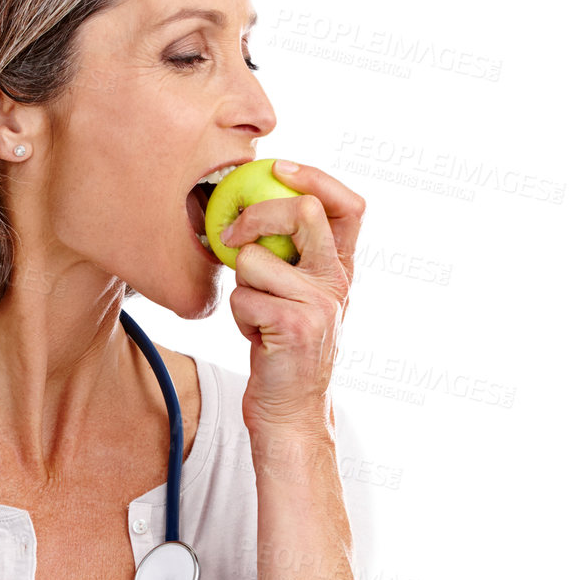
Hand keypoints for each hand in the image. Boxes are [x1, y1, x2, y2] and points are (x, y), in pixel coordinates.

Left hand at [227, 161, 363, 435]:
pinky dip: (236, 316)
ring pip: (256, 261)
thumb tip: (250, 208)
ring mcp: (320, 304)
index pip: (348, 205)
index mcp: (341, 270)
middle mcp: (337, 282)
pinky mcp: (294, 325)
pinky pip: (242, 297)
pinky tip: (255, 337)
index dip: (315, 177)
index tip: (279, 167)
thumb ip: (291, 257)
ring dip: (240, 286)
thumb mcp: (298, 297)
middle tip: (231, 234)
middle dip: (256, 215)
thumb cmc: (283, 350)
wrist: (291, 412)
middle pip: (303, 212)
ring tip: (254, 314)